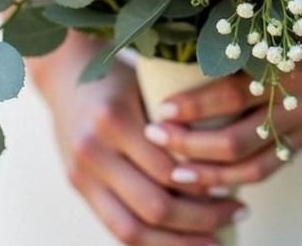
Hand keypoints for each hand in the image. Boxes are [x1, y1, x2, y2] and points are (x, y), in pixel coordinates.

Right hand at [29, 33, 244, 244]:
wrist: (65, 72)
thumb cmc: (120, 75)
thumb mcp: (149, 85)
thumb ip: (175, 123)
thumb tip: (223, 165)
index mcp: (114, 119)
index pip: (168, 171)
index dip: (205, 189)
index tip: (235, 192)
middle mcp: (92, 150)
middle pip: (152, 206)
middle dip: (199, 220)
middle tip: (236, 214)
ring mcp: (80, 173)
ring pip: (131, 230)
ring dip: (177, 243)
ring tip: (214, 240)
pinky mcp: (76, 186)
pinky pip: (115, 227)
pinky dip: (150, 241)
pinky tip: (179, 241)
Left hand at [142, 37, 301, 189]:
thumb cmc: (301, 23)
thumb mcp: (268, 25)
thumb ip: (233, 45)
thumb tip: (175, 62)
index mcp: (284, 63)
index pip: (229, 94)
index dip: (192, 106)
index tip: (161, 110)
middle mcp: (299, 98)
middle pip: (236, 139)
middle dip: (190, 145)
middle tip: (157, 139)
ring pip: (253, 165)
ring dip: (210, 174)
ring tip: (176, 173)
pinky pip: (272, 166)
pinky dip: (239, 177)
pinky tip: (213, 180)